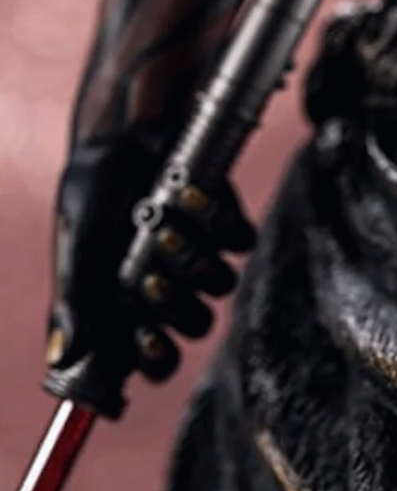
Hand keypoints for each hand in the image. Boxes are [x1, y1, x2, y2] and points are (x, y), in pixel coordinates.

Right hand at [45, 131, 254, 414]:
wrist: (128, 132)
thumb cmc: (96, 188)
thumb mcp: (80, 241)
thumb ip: (76, 297)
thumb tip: (62, 356)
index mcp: (129, 304)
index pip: (154, 359)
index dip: (157, 359)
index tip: (146, 338)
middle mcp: (169, 285)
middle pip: (194, 325)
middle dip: (175, 305)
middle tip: (148, 276)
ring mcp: (201, 254)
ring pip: (220, 285)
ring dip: (194, 261)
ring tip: (162, 226)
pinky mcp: (226, 223)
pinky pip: (241, 241)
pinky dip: (218, 221)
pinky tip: (187, 195)